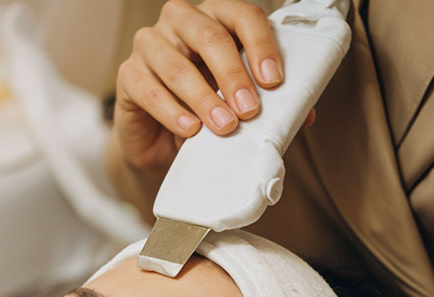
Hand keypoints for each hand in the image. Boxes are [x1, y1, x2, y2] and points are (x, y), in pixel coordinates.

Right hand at [113, 0, 288, 176]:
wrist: (162, 143)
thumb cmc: (205, 110)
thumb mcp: (238, 103)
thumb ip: (268, 102)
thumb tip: (305, 115)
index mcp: (215, 17)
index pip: (243, 16)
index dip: (261, 45)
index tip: (274, 80)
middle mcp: (181, 21)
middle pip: (211, 36)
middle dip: (234, 76)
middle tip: (250, 109)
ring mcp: (150, 44)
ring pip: (178, 65)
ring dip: (205, 99)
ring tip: (224, 126)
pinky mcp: (128, 74)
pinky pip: (149, 89)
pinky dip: (172, 111)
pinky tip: (190, 129)